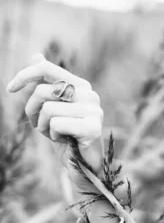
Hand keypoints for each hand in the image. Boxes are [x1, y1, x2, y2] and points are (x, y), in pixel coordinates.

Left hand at [7, 53, 103, 190]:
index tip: (10, 89)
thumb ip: (46, 83)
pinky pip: (56, 124)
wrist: (83, 167)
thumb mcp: (51, 108)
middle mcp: (90, 95)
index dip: (24, 75)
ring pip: (48, 109)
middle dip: (32, 110)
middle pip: (43, 90)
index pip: (47, 68)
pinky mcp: (92, 128)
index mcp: (81, 86)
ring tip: (55, 135)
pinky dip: (54, 136)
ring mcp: (94, 111)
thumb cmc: (66, 137)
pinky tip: (65, 142)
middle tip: (39, 126)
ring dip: (43, 126)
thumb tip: (36, 56)